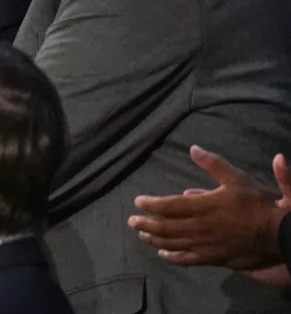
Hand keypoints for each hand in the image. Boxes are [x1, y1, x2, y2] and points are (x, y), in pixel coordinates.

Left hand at [128, 146, 289, 269]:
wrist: (279, 234)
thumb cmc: (256, 203)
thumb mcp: (237, 178)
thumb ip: (214, 164)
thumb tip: (193, 148)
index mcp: (204, 206)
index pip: (171, 206)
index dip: (152, 204)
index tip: (138, 201)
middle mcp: (201, 227)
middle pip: (167, 226)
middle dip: (146, 223)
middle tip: (131, 221)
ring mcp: (206, 244)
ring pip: (174, 243)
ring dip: (155, 238)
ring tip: (142, 234)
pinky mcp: (213, 258)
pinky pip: (188, 259)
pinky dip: (173, 256)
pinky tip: (163, 254)